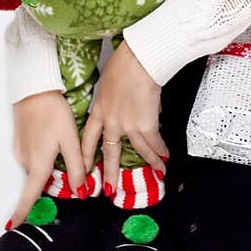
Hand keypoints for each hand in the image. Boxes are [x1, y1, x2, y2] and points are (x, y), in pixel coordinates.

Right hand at [7, 89, 84, 228]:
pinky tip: (52, 138)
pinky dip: (43, 154)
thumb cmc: (53, 112)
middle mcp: (26, 160)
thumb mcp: (70, 139)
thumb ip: (76, 166)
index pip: (29, 195)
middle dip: (50, 181)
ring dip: (48, 165)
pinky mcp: (19, 140)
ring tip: (61, 144)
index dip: (22, 213)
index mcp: (38, 164)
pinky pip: (33, 156)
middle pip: (38, 181)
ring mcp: (20, 150)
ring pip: (37, 167)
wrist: (34, 88)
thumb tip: (82, 191)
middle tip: (66, 164)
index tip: (12, 228)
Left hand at [81, 41, 168, 192]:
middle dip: (110, 173)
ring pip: (138, 150)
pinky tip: (165, 157)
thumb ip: (109, 96)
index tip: (84, 167)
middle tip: (109, 190)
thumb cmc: (124, 62)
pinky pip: (154, 143)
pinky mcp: (145, 125)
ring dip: (148, 163)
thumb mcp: (106, 81)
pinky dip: (161, 151)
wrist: (138, 60)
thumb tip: (118, 100)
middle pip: (109, 152)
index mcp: (98, 110)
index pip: (88, 137)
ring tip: (156, 174)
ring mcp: (127, 125)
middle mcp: (110, 122)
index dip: (86, 154)